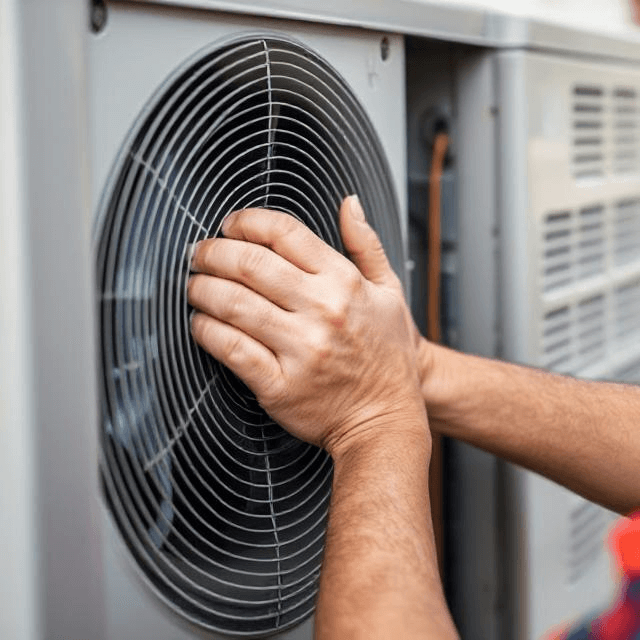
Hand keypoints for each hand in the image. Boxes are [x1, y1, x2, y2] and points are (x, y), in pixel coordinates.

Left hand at [188, 196, 428, 457]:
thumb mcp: (390, 292)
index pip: (284, 232)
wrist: (385, 418)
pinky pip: (230, 349)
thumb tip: (349, 203)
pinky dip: (206, 331)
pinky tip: (200, 323)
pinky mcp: (279, 385)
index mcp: (344, 282)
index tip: (230, 225)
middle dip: (213, 252)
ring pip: (233, 304)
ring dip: (202, 289)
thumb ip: (366, 244)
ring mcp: (300, 349)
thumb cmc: (387, 354)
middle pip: (251, 263)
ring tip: (195, 286)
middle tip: (200, 254)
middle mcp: (322, 311)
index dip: (247, 221)